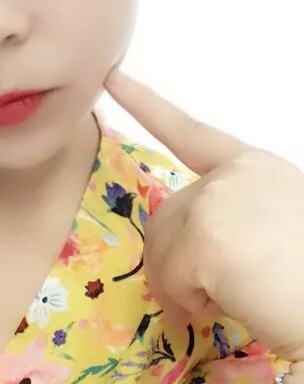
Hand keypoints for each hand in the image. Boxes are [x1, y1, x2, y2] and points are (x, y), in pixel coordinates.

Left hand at [104, 68, 303, 362]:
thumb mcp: (270, 229)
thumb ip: (227, 220)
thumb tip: (190, 264)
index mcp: (254, 168)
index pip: (188, 131)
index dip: (144, 104)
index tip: (113, 77)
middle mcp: (232, 174)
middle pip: (166, 214)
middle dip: (178, 259)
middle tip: (215, 293)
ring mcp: (217, 199)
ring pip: (160, 246)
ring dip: (183, 284)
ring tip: (234, 299)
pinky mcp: (206, 238)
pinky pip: (168, 277)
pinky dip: (188, 302)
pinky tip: (232, 306)